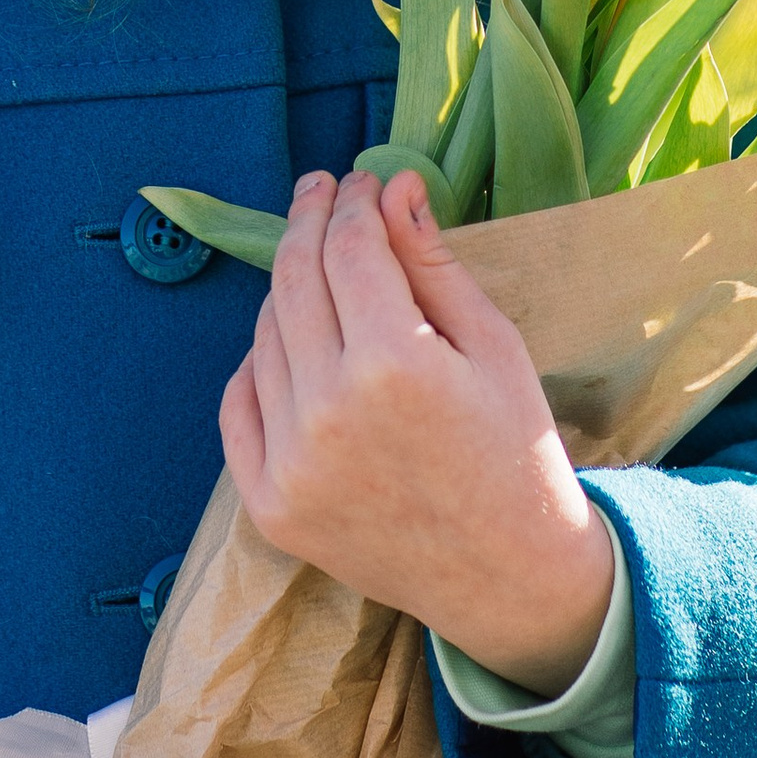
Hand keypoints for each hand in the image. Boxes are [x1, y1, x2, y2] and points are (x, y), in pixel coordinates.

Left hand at [220, 166, 614, 692]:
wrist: (509, 576)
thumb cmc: (516, 452)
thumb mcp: (494, 346)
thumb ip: (432, 263)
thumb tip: (391, 187)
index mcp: (394, 365)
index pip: (348, 248)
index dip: (351, 202)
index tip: (359, 180)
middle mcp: (327, 412)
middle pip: (294, 280)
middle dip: (308, 222)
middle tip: (322, 193)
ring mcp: (289, 463)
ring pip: (265, 336)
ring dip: (288, 289)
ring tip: (320, 267)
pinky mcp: (269, 504)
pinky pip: (240, 403)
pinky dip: (260, 362)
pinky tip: (292, 339)